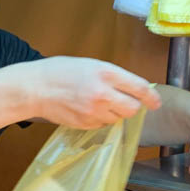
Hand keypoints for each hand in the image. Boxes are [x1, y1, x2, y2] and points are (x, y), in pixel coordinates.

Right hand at [23, 57, 162, 128]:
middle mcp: (102, 94)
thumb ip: (113, 76)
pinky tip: (87, 110)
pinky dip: (100, 119)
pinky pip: (102, 125)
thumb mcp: (91, 64)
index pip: (139, 88)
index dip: (151, 97)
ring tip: (97, 103)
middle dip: (131, 106)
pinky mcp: (85, 124)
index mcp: (106, 73)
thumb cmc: (60, 72)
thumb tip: (133, 89)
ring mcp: (93, 112)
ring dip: (114, 113)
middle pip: (132, 109)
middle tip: (122, 101)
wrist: (34, 88)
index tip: (156, 103)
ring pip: (118, 119)